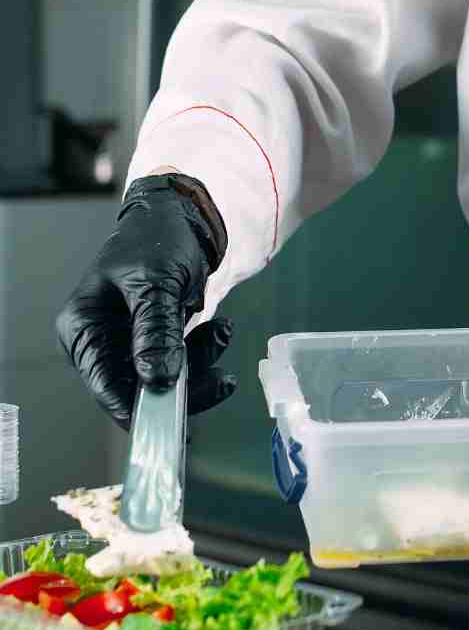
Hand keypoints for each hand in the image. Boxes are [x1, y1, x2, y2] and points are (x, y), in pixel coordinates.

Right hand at [55, 175, 235, 429]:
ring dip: (200, 364)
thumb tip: (157, 379)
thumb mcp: (155, 281)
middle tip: (220, 374)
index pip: (106, 386)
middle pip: (138, 388)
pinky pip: (179, 363)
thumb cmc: (157, 236)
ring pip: (164, 379)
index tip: (178, 417)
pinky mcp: (154, 339)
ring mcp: (128, 342)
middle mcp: (100, 341)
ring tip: (222, 332)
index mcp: (84, 327)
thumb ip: (155, 330)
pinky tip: (220, 330)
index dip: (141, 408)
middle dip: (183, 380)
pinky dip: (203, 353)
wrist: (184, 212)